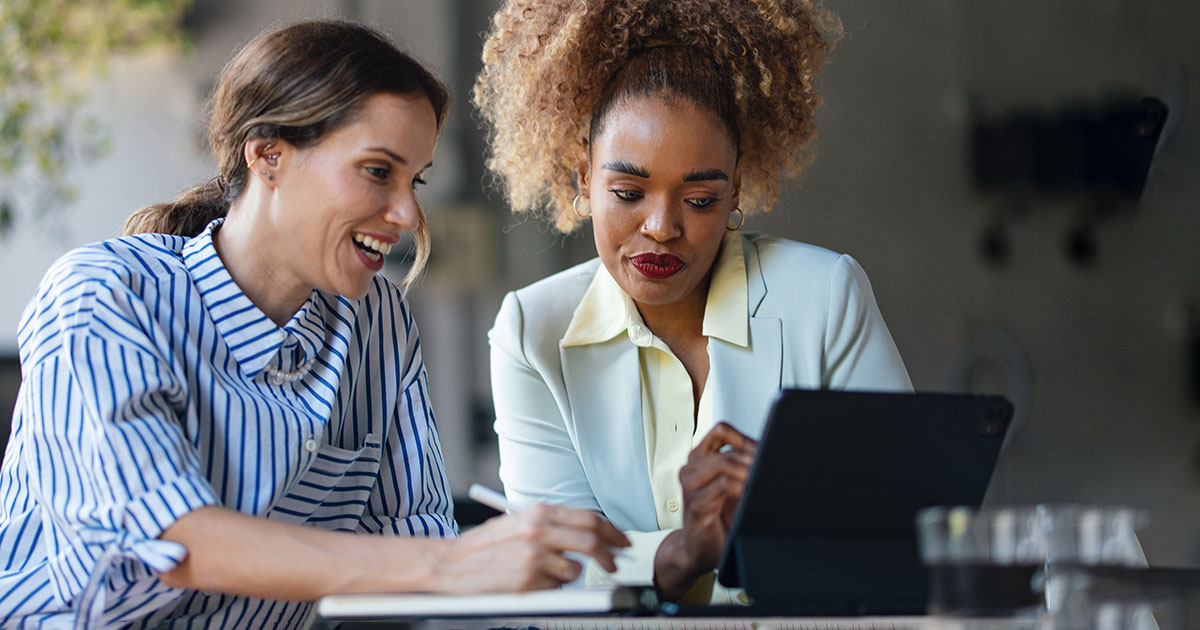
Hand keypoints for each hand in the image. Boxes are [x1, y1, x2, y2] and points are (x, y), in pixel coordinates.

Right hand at [434, 504, 629, 591]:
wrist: (450, 563)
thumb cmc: (483, 546)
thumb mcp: (518, 523)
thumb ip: (551, 525)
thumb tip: (588, 533)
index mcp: (538, 512)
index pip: (589, 518)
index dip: (612, 531)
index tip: (622, 541)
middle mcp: (539, 530)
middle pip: (592, 540)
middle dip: (611, 555)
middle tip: (616, 563)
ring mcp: (535, 557)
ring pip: (574, 570)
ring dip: (568, 575)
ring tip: (546, 573)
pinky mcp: (528, 581)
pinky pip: (555, 588)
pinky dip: (549, 588)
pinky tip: (529, 582)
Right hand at [654, 422, 756, 598]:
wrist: (699, 550)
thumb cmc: (717, 518)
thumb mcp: (731, 486)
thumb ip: (742, 467)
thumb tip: (770, 452)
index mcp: (700, 458)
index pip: (721, 430)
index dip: (745, 438)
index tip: (763, 451)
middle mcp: (691, 468)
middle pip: (728, 451)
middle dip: (753, 461)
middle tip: (769, 471)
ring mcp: (690, 485)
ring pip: (725, 464)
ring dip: (749, 473)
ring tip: (760, 483)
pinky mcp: (695, 503)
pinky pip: (723, 485)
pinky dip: (742, 487)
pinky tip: (749, 494)